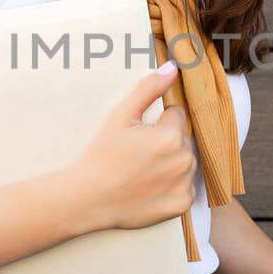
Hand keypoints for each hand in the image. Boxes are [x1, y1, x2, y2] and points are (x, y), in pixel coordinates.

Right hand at [72, 61, 196, 231]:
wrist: (88, 199)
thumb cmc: (101, 156)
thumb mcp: (120, 116)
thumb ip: (148, 89)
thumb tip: (172, 68)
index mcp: (171, 136)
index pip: (176, 115)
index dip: (156, 122)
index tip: (138, 136)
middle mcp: (183, 160)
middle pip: (182, 139)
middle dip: (165, 142)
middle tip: (137, 154)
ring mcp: (184, 185)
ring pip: (185, 163)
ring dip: (171, 163)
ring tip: (142, 171)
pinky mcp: (182, 205)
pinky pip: (185, 188)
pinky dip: (172, 188)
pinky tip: (150, 188)